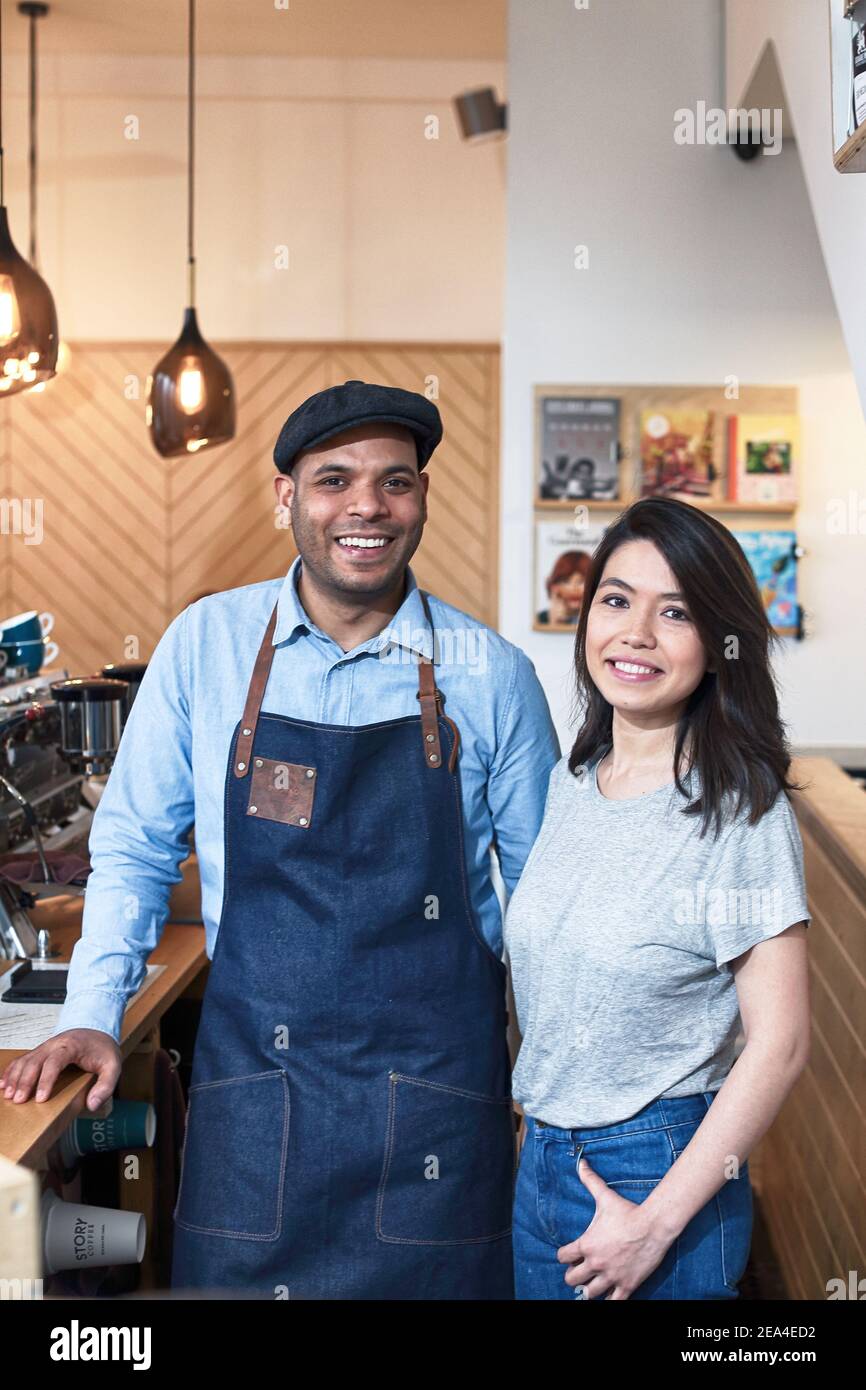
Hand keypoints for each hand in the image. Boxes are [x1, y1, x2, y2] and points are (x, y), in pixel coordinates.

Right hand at [1, 1029, 120, 1109]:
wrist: (96, 1028)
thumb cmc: (102, 1049)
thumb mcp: (113, 1066)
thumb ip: (105, 1086)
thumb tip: (92, 1105)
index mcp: (71, 1046)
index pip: (55, 1061)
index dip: (46, 1080)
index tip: (40, 1098)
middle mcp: (54, 1044)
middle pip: (35, 1061)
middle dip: (25, 1081)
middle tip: (18, 1100)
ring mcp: (44, 1047)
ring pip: (25, 1060)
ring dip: (14, 1077)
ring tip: (8, 1096)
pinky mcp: (39, 1052)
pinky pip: (22, 1060)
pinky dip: (10, 1071)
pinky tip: (2, 1084)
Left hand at [557, 1156, 674, 1299]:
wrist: (654, 1225)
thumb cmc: (628, 1211)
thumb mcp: (605, 1196)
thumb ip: (590, 1180)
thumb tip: (581, 1163)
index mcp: (586, 1245)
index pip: (563, 1257)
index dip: (565, 1256)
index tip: (572, 1254)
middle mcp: (596, 1263)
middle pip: (572, 1280)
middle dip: (574, 1276)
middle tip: (581, 1271)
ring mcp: (611, 1277)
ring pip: (590, 1294)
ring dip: (590, 1290)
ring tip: (593, 1284)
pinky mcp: (627, 1286)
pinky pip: (613, 1302)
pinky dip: (610, 1300)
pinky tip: (610, 1294)